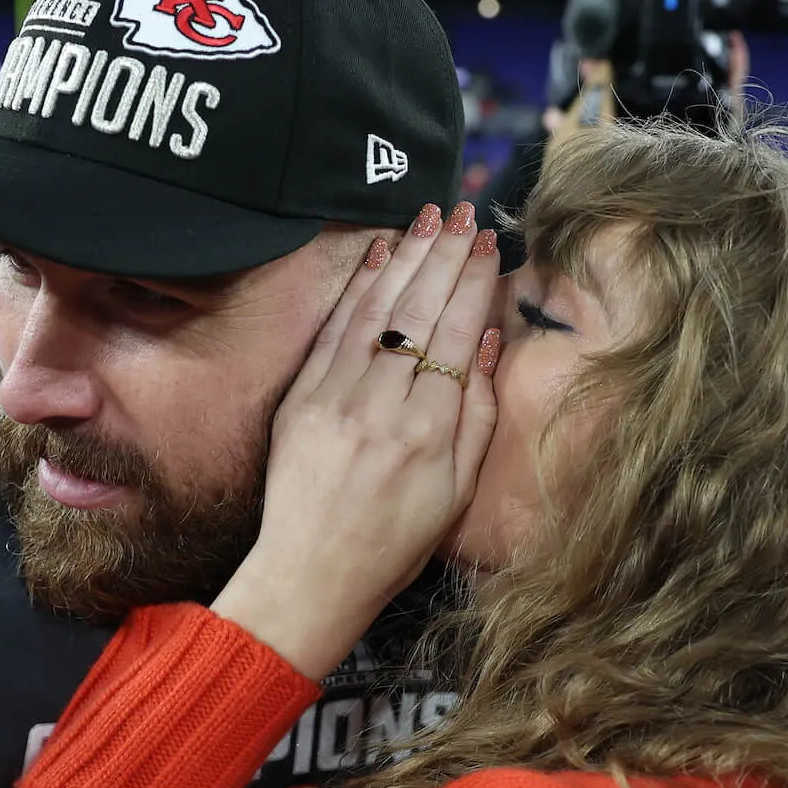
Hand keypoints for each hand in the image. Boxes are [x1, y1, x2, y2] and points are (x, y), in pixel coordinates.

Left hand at [213, 205, 501, 679]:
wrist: (310, 575)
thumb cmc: (393, 543)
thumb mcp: (458, 492)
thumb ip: (478, 416)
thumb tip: (486, 341)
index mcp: (428, 434)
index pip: (456, 336)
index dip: (473, 283)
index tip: (487, 244)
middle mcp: (381, 409)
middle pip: (418, 313)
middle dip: (443, 255)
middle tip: (461, 212)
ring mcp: (334, 400)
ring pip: (375, 311)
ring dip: (404, 256)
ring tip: (427, 217)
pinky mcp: (300, 400)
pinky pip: (334, 330)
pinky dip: (357, 287)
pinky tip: (377, 253)